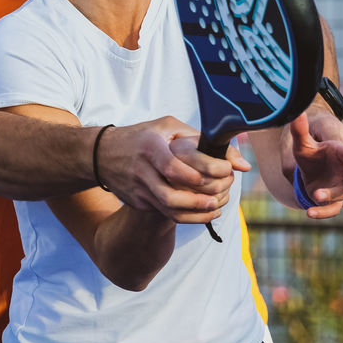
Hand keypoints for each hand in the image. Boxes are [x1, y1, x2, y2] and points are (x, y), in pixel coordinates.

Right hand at [98, 116, 248, 223]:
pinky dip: (185, 215)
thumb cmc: (144, 136)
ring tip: (214, 208)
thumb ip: (201, 139)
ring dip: (194, 213)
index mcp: (150, 147)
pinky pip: (163, 213)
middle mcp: (141, 170)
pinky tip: (201, 211)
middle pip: (170, 195)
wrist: (102, 155)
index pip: (173, 166)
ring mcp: (138, 189)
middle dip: (198, 201)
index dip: (196, 176)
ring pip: (168, 210)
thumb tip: (240, 161)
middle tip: (220, 198)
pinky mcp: (137, 202)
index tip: (220, 173)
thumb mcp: (167, 127)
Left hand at [286, 111, 342, 218]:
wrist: (311, 157)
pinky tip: (311, 212)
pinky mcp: (335, 197)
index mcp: (341, 148)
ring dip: (332, 196)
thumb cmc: (311, 141)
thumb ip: (300, 129)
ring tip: (316, 195)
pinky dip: (324, 211)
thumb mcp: (302, 138)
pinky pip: (334, 207)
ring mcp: (342, 184)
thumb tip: (296, 113)